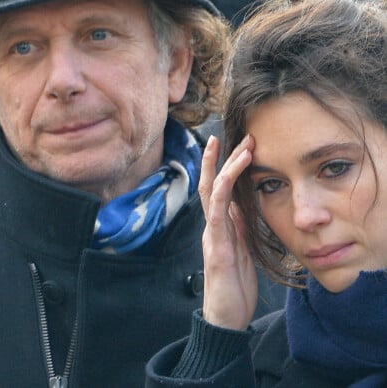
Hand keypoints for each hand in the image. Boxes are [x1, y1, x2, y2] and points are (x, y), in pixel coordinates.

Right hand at [198, 135, 257, 330]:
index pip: (219, 189)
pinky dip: (219, 194)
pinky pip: (215, 216)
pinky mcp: (216, 248)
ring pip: (213, 193)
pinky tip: (224, 179)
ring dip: (226, 169)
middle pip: (211, 183)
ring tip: (241, 150)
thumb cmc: (234, 285)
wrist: (226, 317)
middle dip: (221, 159)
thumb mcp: (242, 250)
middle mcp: (213, 225)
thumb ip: (238, 226)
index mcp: (220, 225)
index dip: (225, 166)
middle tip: (235, 136)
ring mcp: (212, 234)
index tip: (238, 146)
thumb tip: (239, 203)